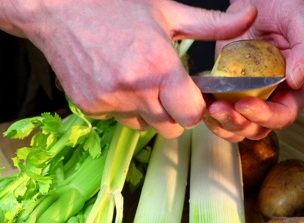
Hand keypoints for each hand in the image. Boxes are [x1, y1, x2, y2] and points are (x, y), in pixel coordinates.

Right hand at [0, 0, 257, 137]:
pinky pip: (118, 120)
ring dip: (149, 111)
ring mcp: (108, 102)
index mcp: (157, 66)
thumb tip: (248, 16)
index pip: (191, 115)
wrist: (55, 9)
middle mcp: (133, 90)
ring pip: (144, 127)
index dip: (196, 107)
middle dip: (175, 113)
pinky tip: (116, 79)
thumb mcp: (165, 9)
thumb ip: (210, 24)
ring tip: (139, 80)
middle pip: (171, 128)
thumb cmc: (111, 5)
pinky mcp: (89, 108)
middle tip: (168, 87)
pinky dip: (123, 107)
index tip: (192, 93)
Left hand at [204, 0, 303, 141]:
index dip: (265, 117)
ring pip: (236, 126)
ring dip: (222, 124)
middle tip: (219, 109)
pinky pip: (219, 112)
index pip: (284, 115)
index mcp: (295, 88)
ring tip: (209, 108)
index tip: (245, 105)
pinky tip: (201, 101)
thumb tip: (296, 79)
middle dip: (238, 123)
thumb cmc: (286, 8)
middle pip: (257, 128)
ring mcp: (247, 96)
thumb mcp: (302, 21)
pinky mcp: (227, 90)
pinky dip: (209, 114)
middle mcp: (272, 97)